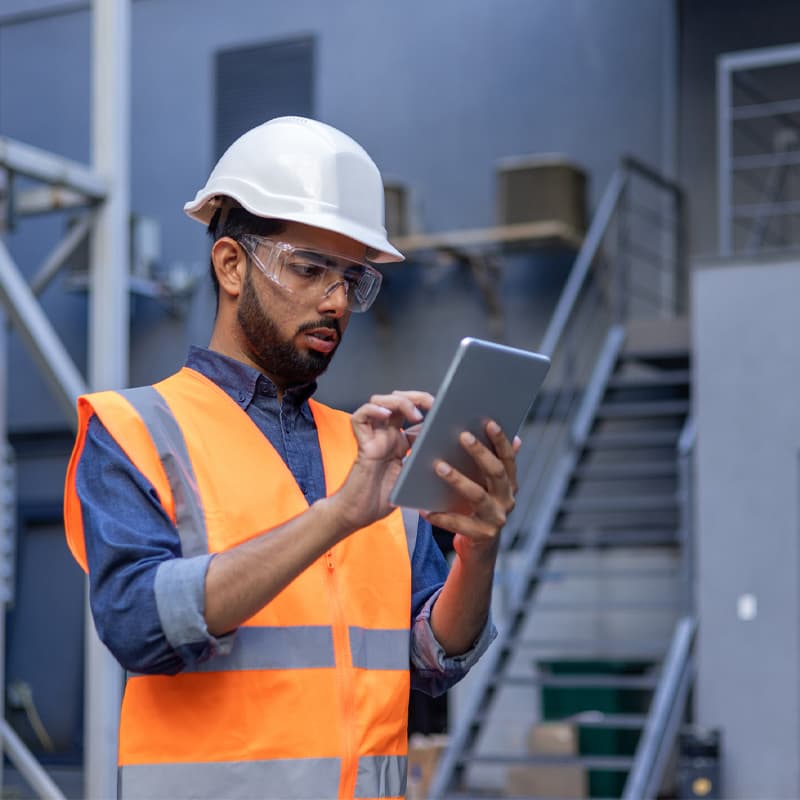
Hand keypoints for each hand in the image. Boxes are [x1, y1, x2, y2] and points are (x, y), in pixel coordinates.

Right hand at [331, 390, 433, 531]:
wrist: (360, 515)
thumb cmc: (383, 499)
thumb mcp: (412, 476)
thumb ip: (423, 460)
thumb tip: (444, 447)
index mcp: (400, 442)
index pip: (412, 413)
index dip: (427, 407)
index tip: (444, 410)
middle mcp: (387, 436)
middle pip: (397, 401)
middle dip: (416, 397)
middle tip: (432, 404)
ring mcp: (374, 438)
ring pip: (379, 402)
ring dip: (398, 402)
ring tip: (414, 414)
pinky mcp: (363, 444)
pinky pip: (360, 418)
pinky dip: (373, 411)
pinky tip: (386, 415)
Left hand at [423, 419, 521, 559]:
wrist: (479, 547)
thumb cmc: (477, 507)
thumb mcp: (486, 485)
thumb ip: (492, 463)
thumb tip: (512, 437)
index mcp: (509, 484)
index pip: (508, 458)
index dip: (501, 440)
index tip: (489, 422)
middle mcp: (507, 500)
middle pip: (496, 473)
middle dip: (480, 453)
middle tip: (462, 436)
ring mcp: (496, 519)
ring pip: (478, 495)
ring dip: (458, 479)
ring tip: (439, 466)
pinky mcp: (482, 536)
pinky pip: (460, 524)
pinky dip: (442, 517)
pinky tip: (425, 509)